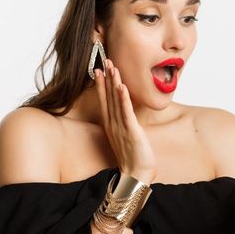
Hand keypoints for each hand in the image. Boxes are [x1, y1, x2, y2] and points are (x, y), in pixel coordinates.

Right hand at [94, 59, 156, 183]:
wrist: (136, 173)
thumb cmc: (132, 156)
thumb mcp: (124, 136)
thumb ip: (122, 123)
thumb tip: (124, 112)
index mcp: (111, 124)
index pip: (104, 100)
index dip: (101, 84)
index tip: (98, 70)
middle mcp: (113, 124)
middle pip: (108, 96)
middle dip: (107, 78)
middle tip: (105, 60)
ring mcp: (120, 127)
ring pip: (116, 101)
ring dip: (114, 83)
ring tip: (112, 68)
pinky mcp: (130, 131)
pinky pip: (126, 112)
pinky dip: (123, 99)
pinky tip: (122, 87)